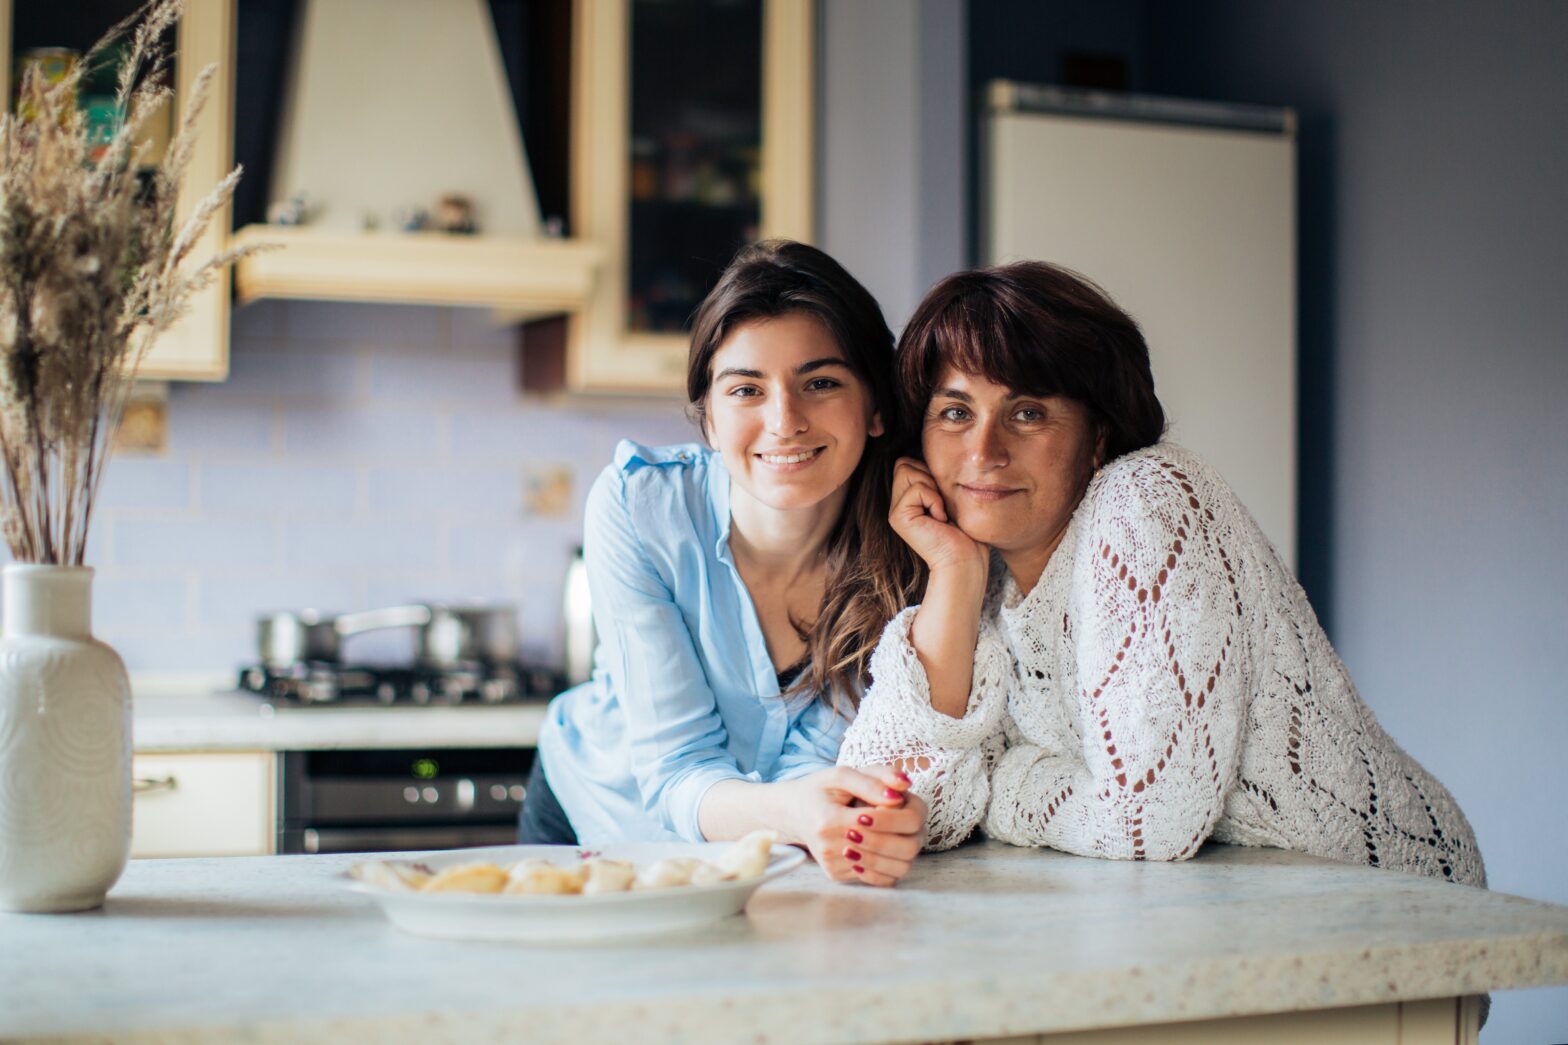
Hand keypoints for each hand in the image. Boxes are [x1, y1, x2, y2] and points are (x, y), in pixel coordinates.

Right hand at [778, 766, 925, 886]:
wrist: (794, 813)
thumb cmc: (820, 790)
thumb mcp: (841, 775)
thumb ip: (873, 779)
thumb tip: (902, 789)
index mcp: (828, 820)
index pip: (876, 821)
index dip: (894, 810)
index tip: (896, 799)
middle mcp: (828, 848)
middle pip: (886, 847)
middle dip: (902, 829)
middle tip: (900, 813)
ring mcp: (833, 865)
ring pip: (891, 867)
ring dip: (901, 847)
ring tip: (895, 829)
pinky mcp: (838, 875)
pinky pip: (880, 878)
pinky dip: (891, 860)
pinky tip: (885, 842)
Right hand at [890, 457, 986, 574]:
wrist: (965, 559)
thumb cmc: (964, 531)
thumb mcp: (948, 496)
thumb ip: (934, 478)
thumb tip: (932, 452)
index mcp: (906, 498)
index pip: (907, 462)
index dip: (928, 471)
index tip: (943, 497)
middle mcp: (896, 504)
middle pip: (903, 462)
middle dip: (928, 476)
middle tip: (941, 503)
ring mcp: (895, 511)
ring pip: (906, 470)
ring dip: (932, 487)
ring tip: (940, 511)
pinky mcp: (898, 517)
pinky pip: (916, 488)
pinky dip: (934, 499)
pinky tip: (940, 520)